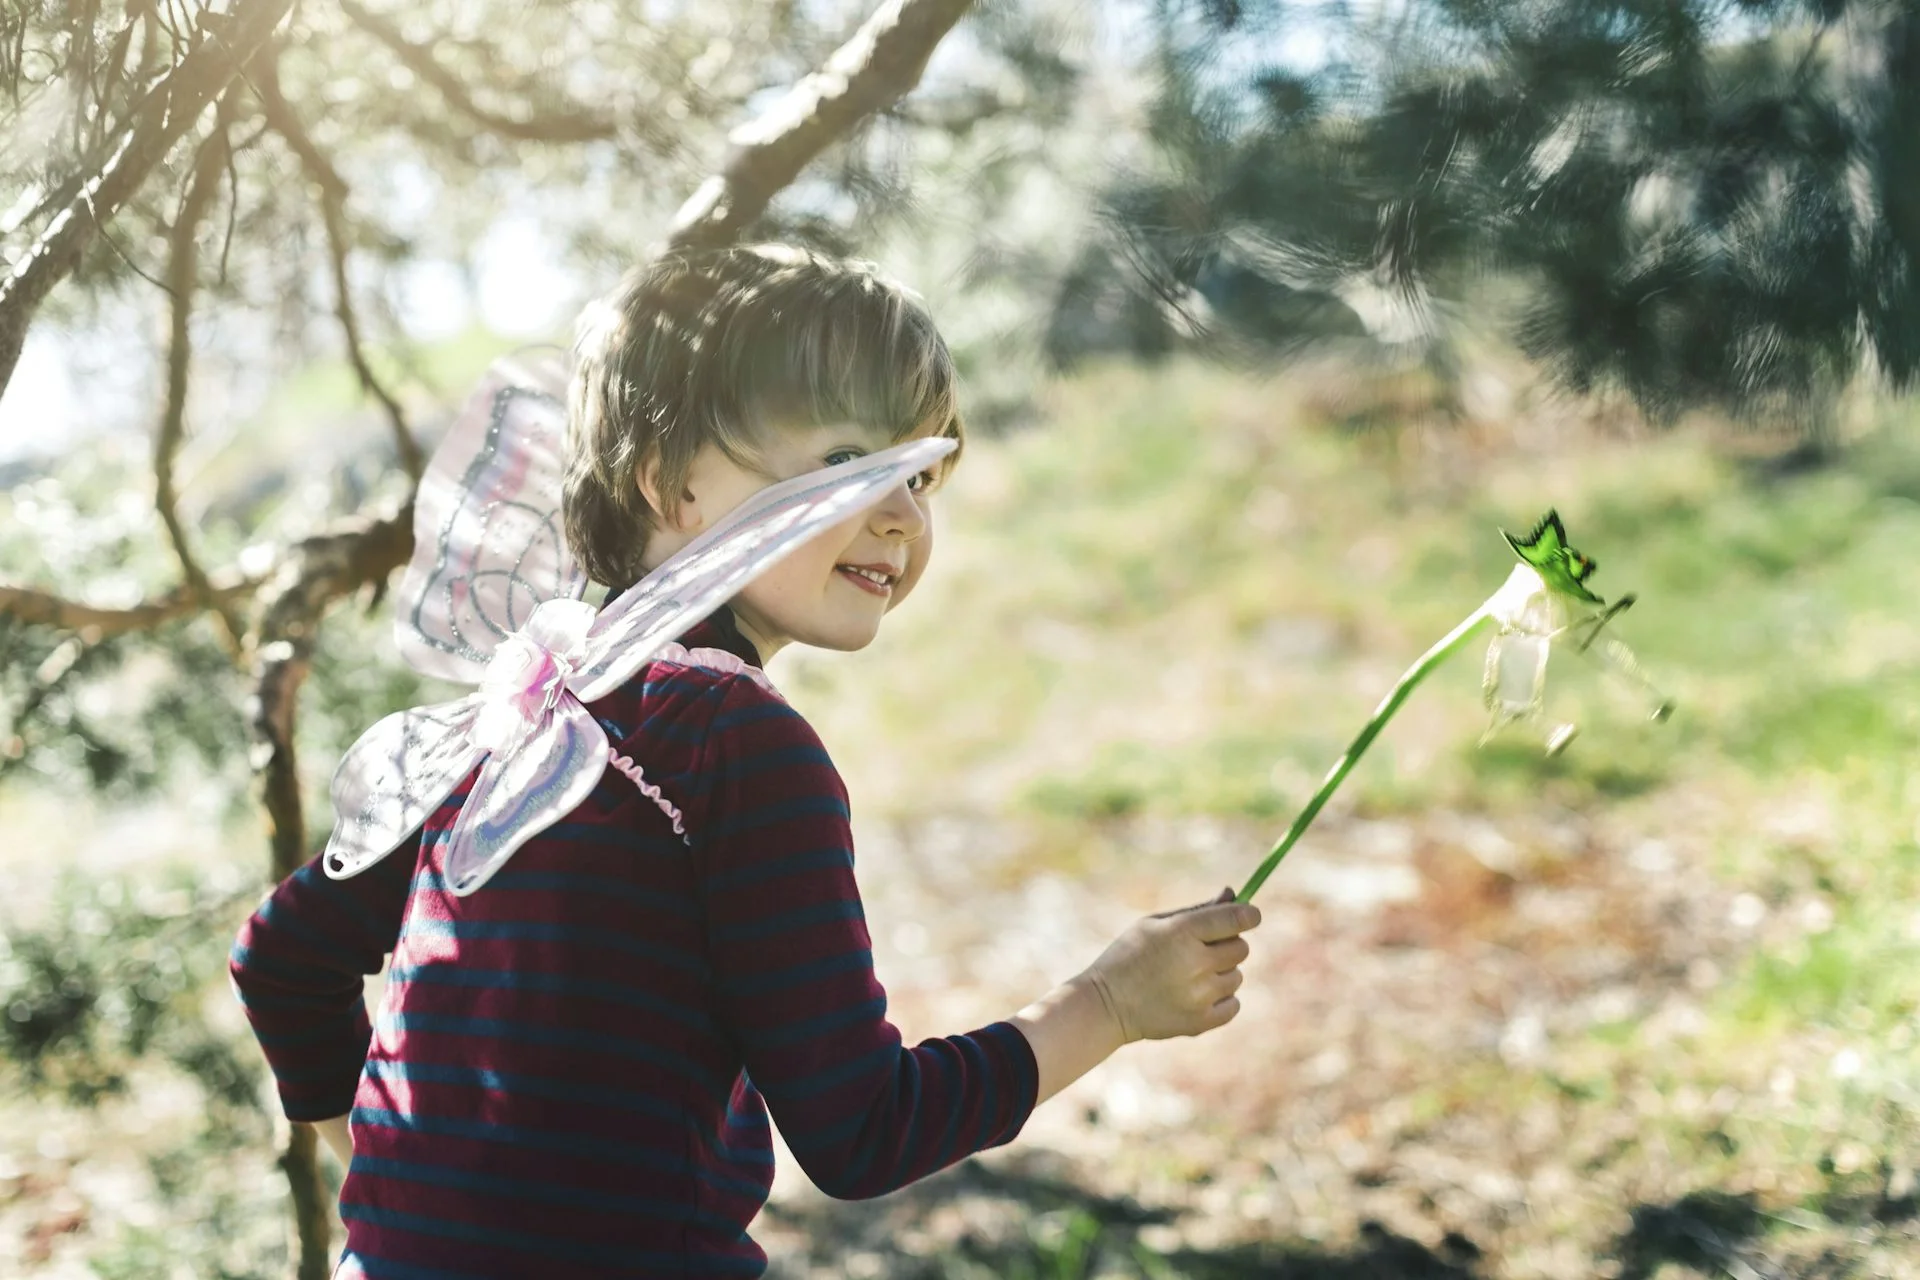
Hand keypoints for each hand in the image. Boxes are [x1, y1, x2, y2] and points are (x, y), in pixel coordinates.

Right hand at [1080, 887, 1260, 1043]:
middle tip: (1204, 949)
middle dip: (1228, 944)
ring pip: (1236, 976)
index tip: (1250, 915)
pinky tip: (1196, 995)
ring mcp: (1199, 995)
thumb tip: (1233, 895)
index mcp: (1182, 932)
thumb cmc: (1129, 956)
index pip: (1235, 918)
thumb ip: (1197, 910)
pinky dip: (1221, 999)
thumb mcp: (1154, 924)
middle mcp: (1195, 963)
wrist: (1106, 1005)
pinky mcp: (1200, 1022)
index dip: (1249, 914)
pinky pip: (1233, 1004)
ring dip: (1221, 973)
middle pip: (1241, 948)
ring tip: (1189, 976)